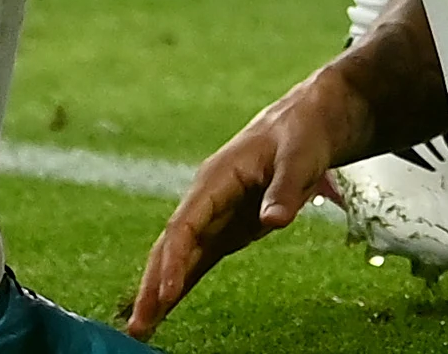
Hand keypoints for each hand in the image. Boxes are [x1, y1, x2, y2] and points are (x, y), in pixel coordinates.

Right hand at [127, 68, 367, 332]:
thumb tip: (273, 221)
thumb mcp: (302, 154)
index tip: (166, 292)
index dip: (174, 260)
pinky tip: (165, 310)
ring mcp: (214, 215)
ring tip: (141, 328)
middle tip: (138, 324)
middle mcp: (206, 199)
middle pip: (172, 246)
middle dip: (153, 285)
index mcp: (215, 177)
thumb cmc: (303, 132)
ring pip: (179, 257)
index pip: (185, 225)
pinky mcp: (226, 228)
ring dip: (160, 291)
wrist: (310, 119)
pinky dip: (181, 284)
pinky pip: (197, 260)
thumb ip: (285, 188)